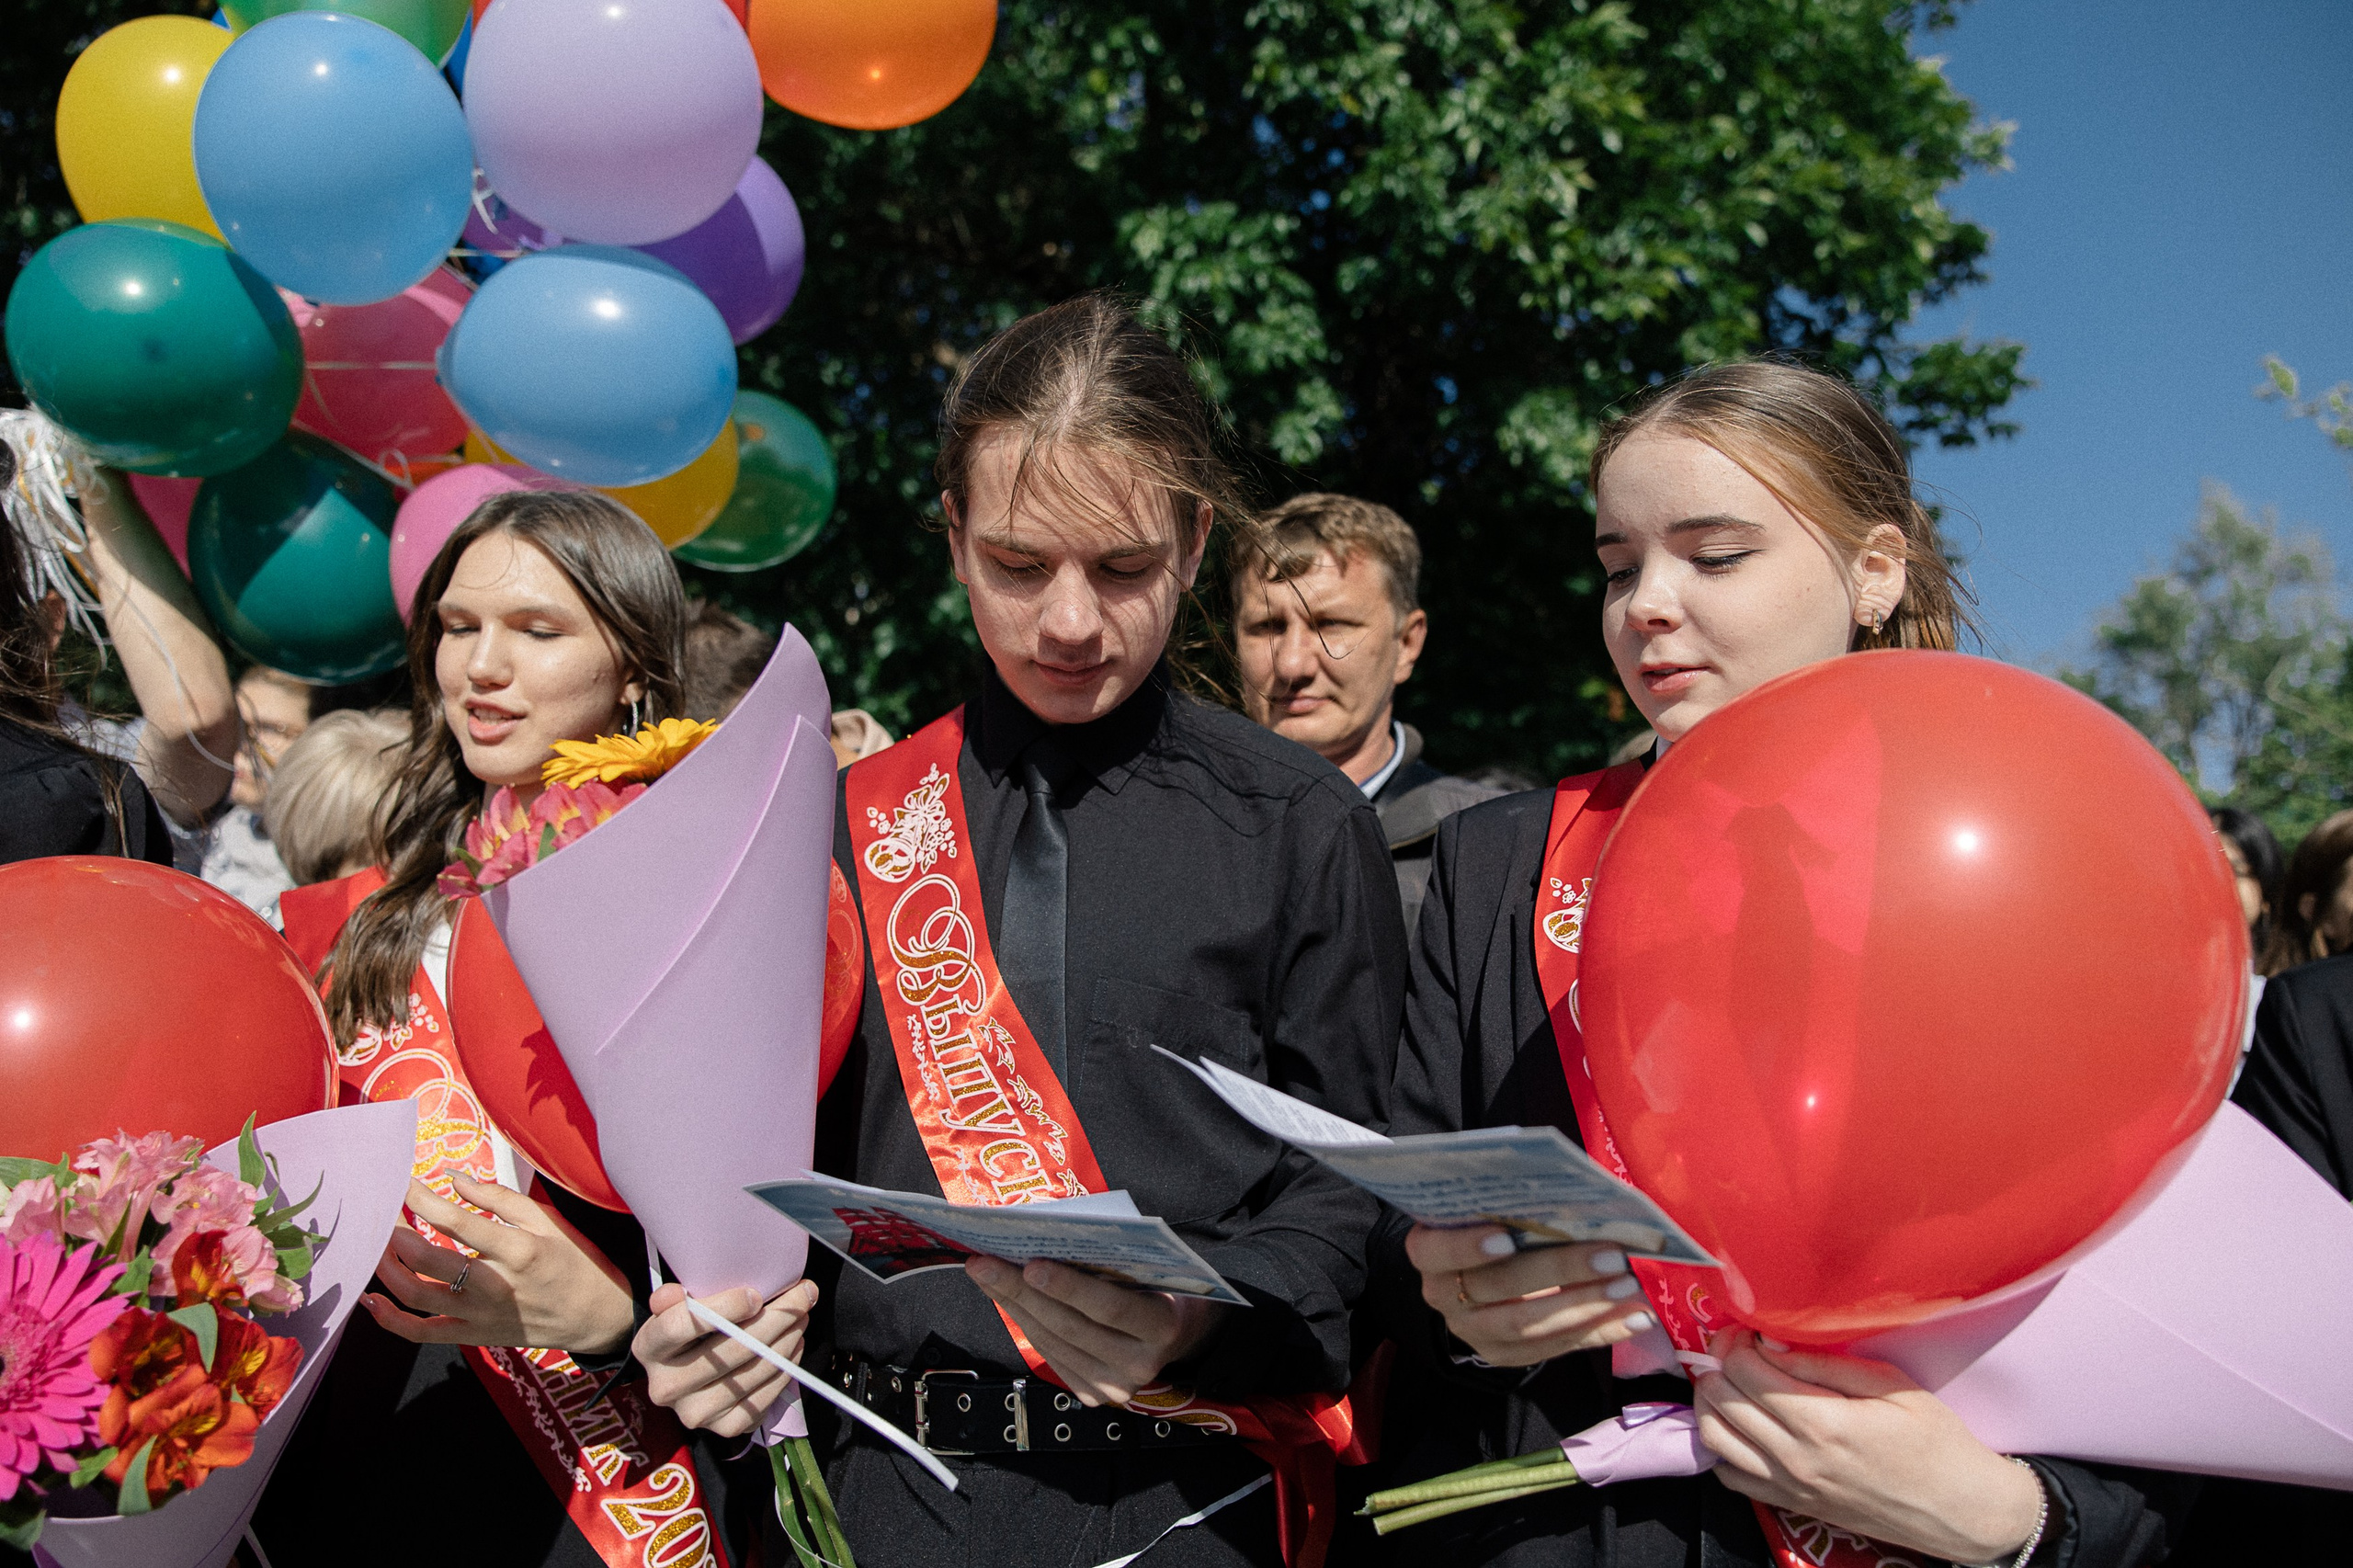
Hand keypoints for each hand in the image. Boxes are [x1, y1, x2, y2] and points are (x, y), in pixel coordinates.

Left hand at [361, 1175, 635, 1353]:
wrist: (596, 1317)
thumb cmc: (576, 1262)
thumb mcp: (548, 1221)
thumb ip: (500, 1198)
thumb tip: (454, 1180)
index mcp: (517, 1250)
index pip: (455, 1221)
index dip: (420, 1198)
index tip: (401, 1181)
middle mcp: (493, 1285)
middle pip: (425, 1257)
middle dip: (395, 1229)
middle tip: (384, 1210)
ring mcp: (479, 1315)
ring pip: (415, 1293)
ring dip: (386, 1266)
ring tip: (379, 1243)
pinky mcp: (472, 1335)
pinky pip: (420, 1333)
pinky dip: (390, 1320)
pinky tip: (372, 1299)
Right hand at [634, 1279, 820, 1437]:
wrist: (687, 1376)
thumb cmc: (689, 1331)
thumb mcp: (675, 1309)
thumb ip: (674, 1299)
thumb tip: (674, 1293)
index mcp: (647, 1348)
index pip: (680, 1326)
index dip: (722, 1309)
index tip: (756, 1294)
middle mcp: (666, 1387)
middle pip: (729, 1351)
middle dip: (775, 1319)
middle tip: (802, 1296)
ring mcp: (695, 1413)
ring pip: (751, 1373)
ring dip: (786, 1341)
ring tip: (801, 1317)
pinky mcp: (724, 1429)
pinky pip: (763, 1398)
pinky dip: (785, 1370)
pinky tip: (793, 1347)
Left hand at [966, 1257, 1226, 1406]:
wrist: (1181, 1333)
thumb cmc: (1162, 1285)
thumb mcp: (1151, 1267)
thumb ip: (1111, 1259)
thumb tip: (1047, 1237)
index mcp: (1162, 1326)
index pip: (1110, 1307)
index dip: (1070, 1287)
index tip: (1031, 1264)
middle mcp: (1140, 1364)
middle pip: (1070, 1327)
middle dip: (1021, 1292)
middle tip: (985, 1262)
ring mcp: (1115, 1387)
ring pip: (1054, 1343)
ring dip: (1014, 1306)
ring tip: (985, 1274)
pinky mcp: (1094, 1395)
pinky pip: (1051, 1357)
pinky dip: (1026, 1325)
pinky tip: (1006, 1299)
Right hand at [1406, 1225, 1653, 1366]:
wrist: (1468, 1276)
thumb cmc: (1484, 1223)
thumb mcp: (1483, 1208)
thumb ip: (1511, 1203)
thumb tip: (1574, 1188)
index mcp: (1428, 1250)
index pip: (1436, 1251)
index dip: (1466, 1247)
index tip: (1505, 1236)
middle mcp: (1443, 1295)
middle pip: (1496, 1287)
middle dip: (1558, 1271)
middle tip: (1610, 1256)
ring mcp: (1472, 1331)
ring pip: (1527, 1326)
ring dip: (1584, 1306)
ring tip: (1627, 1286)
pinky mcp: (1503, 1356)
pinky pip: (1553, 1348)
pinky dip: (1599, 1333)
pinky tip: (1635, 1317)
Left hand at [1695, 1328, 2042, 1563]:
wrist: (1963, 1510)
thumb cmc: (1938, 1443)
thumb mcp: (1891, 1385)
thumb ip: (1825, 1362)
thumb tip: (1770, 1343)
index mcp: (1821, 1423)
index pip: (1744, 1371)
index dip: (1735, 1340)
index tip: (1747, 1327)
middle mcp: (1796, 1458)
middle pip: (1721, 1400)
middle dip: (1716, 1362)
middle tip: (1733, 1344)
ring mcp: (1790, 1486)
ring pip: (1714, 1438)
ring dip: (1710, 1400)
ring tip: (1728, 1378)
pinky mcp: (1793, 1505)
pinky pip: (1732, 1476)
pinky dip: (1722, 1445)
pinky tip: (1740, 1424)